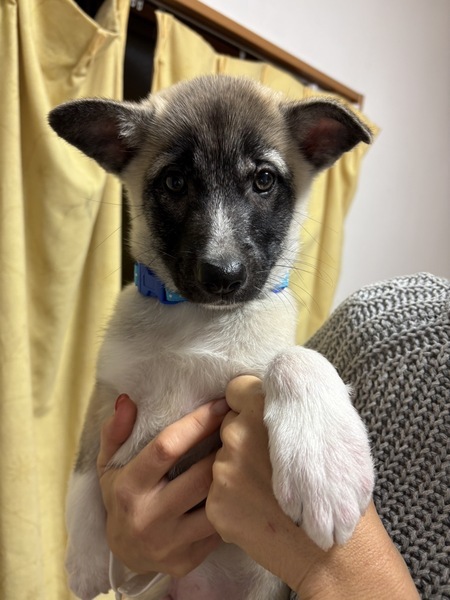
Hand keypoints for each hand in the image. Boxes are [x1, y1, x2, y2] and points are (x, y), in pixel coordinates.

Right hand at [97, 394, 228, 576]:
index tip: (221, 405)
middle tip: (240, 427)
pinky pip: (219, 527)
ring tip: (243, 455)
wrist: (123, 554)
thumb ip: (116, 432)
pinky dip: (230, 504)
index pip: (167, 448)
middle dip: (224, 447)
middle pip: (199, 475)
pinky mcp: (187, 561)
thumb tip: (127, 401)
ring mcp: (169, 543)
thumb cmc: (121, 497)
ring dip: (231, 477)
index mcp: (129, 487)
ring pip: (215, 503)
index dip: (198, 422)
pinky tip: (237, 487)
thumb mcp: (109, 465)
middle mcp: (147, 517)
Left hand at [206, 376, 418, 599]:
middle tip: (269, 463)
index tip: (256, 416)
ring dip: (238, 472)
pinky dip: (234, 502)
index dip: (247, 403)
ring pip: (223, 461)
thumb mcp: (322, 434)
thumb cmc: (337, 487)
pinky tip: (260, 512)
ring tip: (268, 492)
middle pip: (229, 427)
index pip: (238, 389)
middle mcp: (237, 435)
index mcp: (263, 411)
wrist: (333, 551)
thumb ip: (289, 415)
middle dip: (244, 441)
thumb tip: (276, 399)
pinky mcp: (216, 504)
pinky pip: (218, 494)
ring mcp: (223, 470)